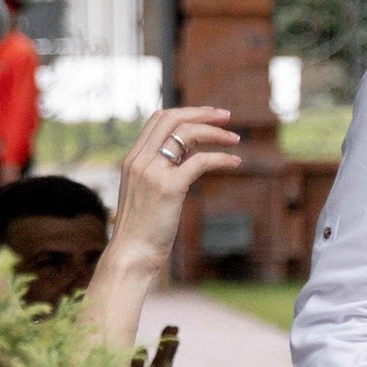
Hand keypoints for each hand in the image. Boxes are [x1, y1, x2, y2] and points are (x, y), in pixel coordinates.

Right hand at [105, 107, 241, 269]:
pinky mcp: (169, 187)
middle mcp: (139, 160)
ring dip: (215, 133)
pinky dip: (221, 158)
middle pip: (172, 118)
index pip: (158, 119)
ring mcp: (153, 172)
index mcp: (132, 159)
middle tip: (226, 117)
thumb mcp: (147, 192)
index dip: (186, 112)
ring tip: (235, 139)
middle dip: (202, 113)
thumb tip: (191, 154)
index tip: (208, 115)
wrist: (131, 254)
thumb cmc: (142, 228)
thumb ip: (162, 170)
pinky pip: (201, 161)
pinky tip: (234, 162)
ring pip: (187, 133)